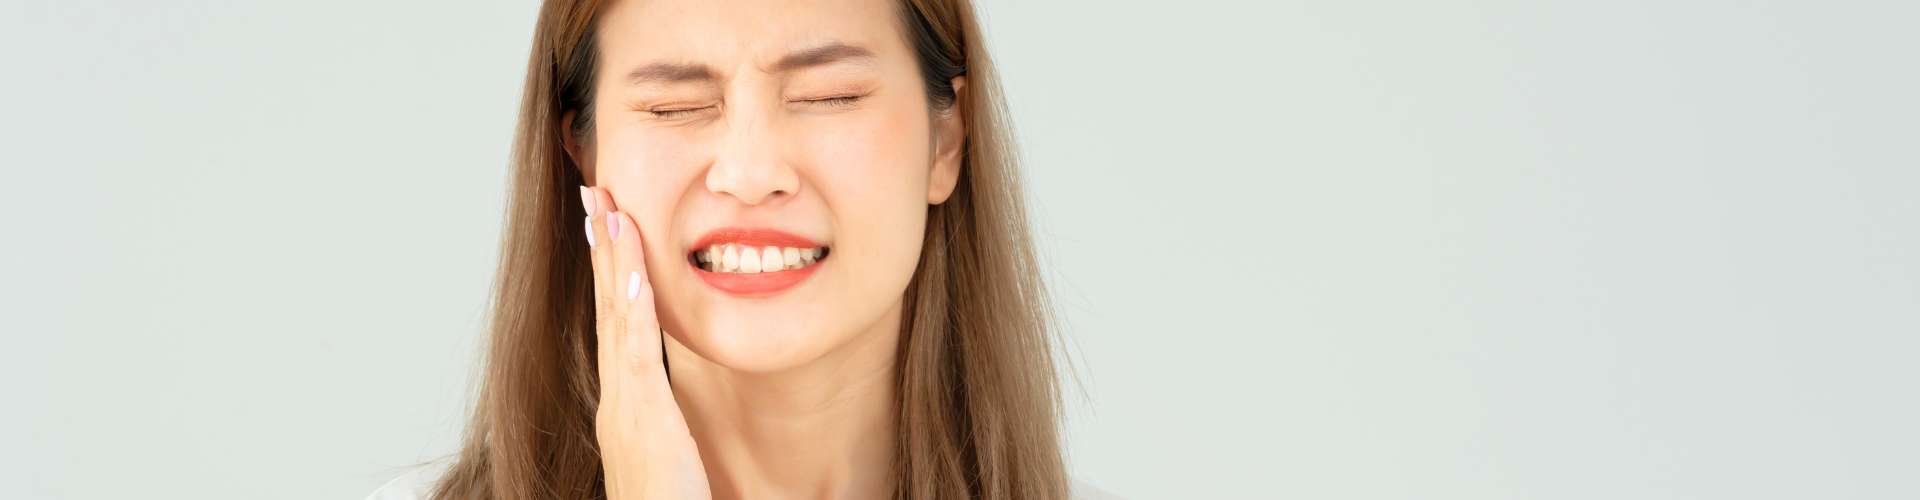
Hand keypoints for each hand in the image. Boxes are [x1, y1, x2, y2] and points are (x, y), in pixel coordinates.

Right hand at [582, 186, 712, 499]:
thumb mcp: (670, 454)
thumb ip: (668, 420)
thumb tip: (671, 396)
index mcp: (625, 406)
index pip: (616, 323)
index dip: (611, 269)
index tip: (608, 220)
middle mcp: (616, 401)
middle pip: (605, 309)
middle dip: (601, 248)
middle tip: (594, 192)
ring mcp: (624, 410)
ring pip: (615, 322)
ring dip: (611, 263)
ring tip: (608, 211)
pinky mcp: (643, 423)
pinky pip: (637, 358)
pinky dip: (631, 313)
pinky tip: (632, 275)